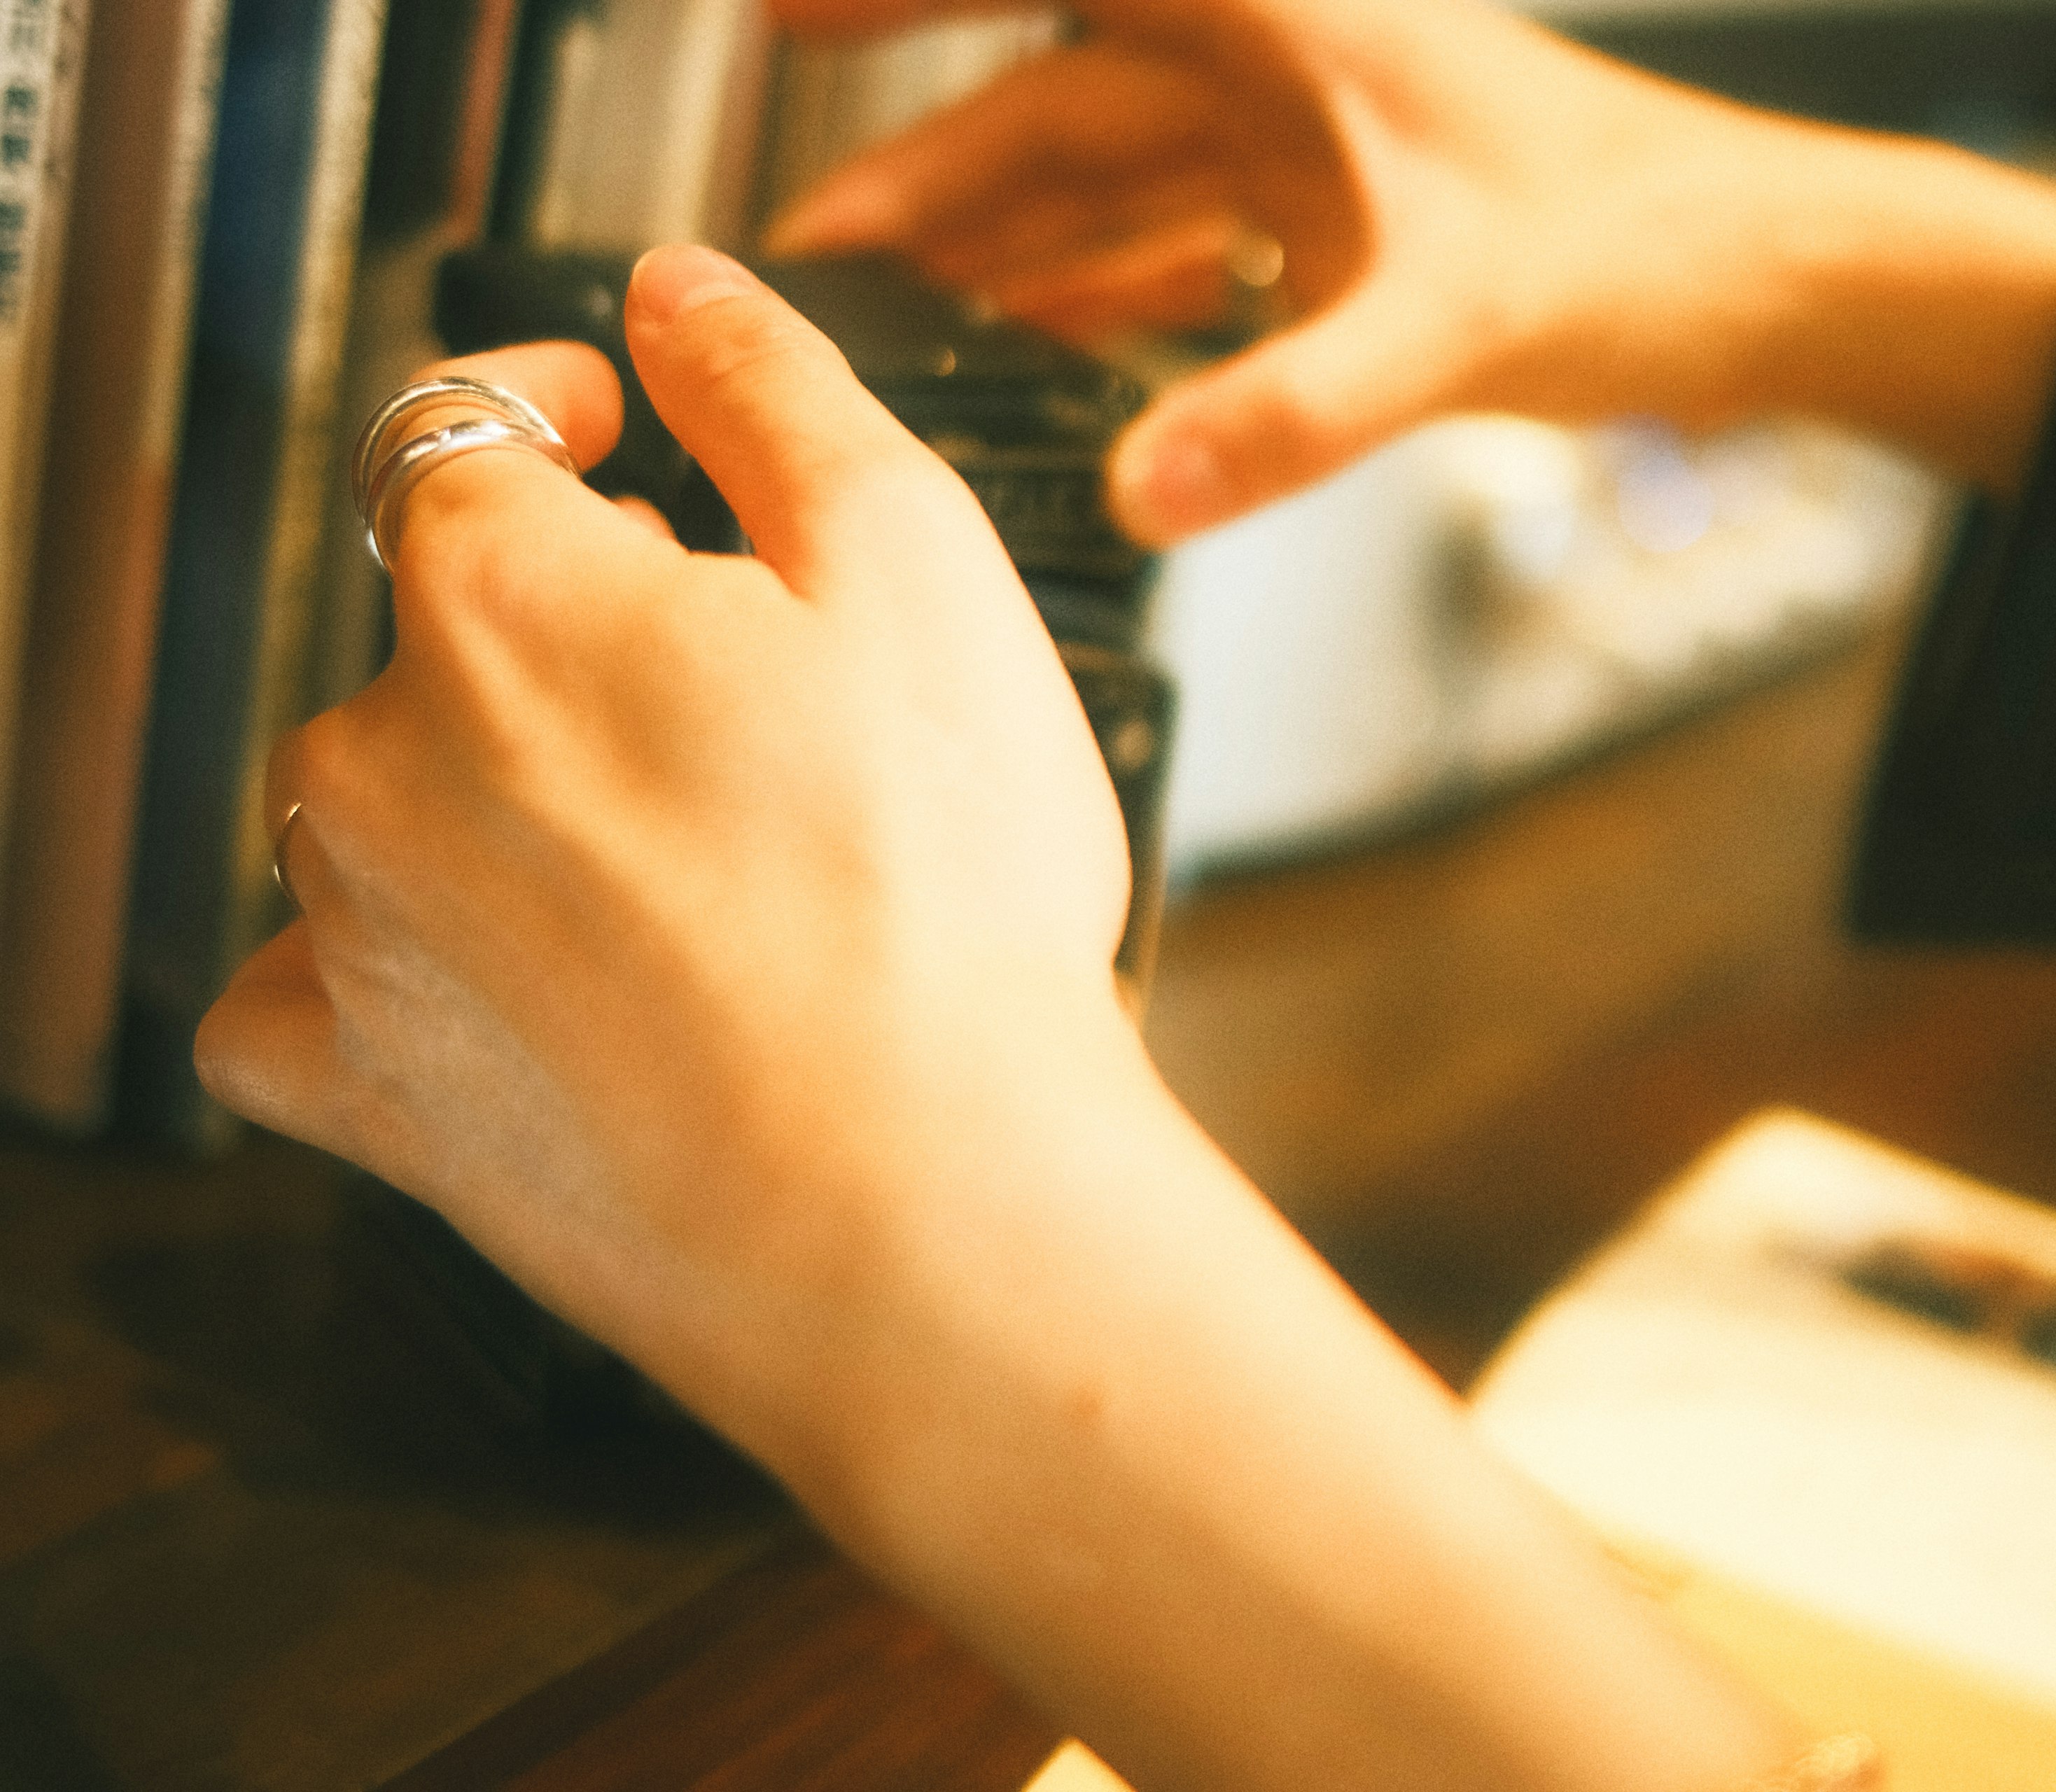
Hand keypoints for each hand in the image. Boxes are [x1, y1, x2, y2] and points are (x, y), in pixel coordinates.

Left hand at [197, 248, 1832, 1791]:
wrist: (924, 1221)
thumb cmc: (943, 918)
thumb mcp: (918, 570)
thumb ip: (777, 392)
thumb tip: (682, 298)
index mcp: (506, 593)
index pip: (460, 425)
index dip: (551, 404)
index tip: (616, 428)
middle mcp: (381, 751)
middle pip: (437, 629)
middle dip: (571, 631)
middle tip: (745, 711)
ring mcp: (359, 932)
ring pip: (384, 799)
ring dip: (497, 789)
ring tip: (692, 869)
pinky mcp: (369, 1097)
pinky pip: (300, 994)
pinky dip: (376, 969)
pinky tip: (502, 982)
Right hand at [766, 0, 2055, 539]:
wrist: (1760, 286)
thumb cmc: (1645, 242)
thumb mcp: (1454, 324)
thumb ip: (1290, 411)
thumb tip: (1144, 490)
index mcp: (1277, 19)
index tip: (770, 7)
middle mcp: (1274, 61)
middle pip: (1050, 97)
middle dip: (920, 166)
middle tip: (803, 245)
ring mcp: (1300, 138)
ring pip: (1102, 173)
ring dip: (996, 236)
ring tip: (882, 308)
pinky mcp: (1331, 214)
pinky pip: (1171, 239)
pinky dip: (1097, 284)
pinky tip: (1031, 334)